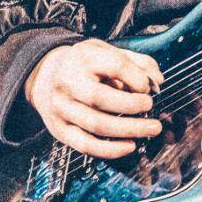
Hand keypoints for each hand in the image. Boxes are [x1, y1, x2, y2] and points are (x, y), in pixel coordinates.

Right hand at [24, 38, 162, 158]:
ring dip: (128, 130)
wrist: (44, 75)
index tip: (147, 87)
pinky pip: (86, 145)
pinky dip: (111, 150)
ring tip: (150, 129)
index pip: (115, 66)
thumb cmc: (83, 64)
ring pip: (96, 125)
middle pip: (101, 98)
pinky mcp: (59, 130)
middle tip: (152, 109)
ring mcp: (61, 108)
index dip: (137, 78)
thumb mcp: (107, 51)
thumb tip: (157, 81)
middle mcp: (68, 82)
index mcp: (83, 58)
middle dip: (133, 106)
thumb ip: (136, 62)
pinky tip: (129, 146)